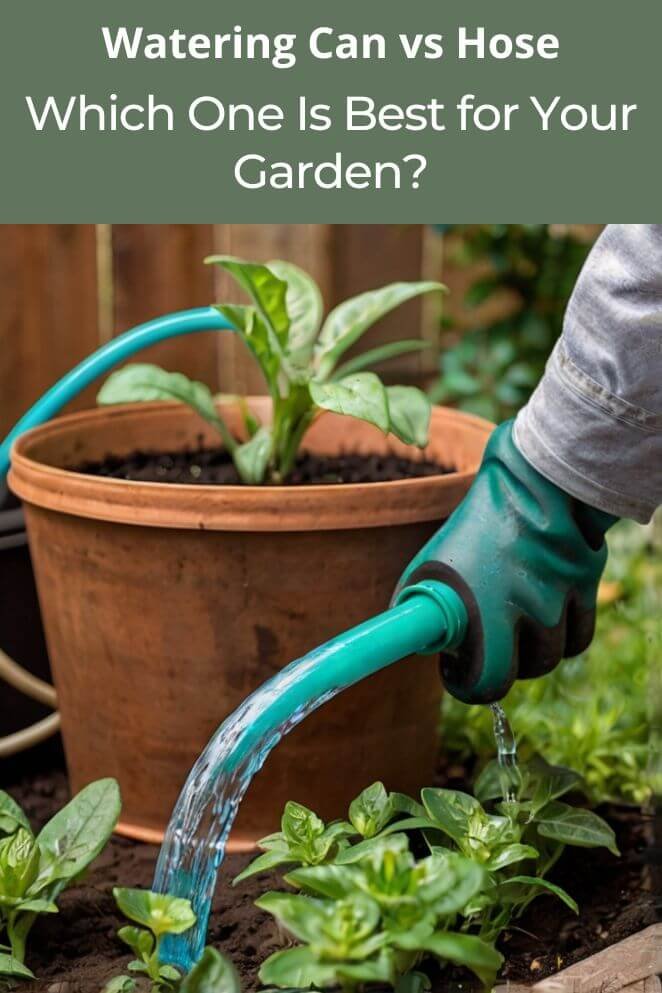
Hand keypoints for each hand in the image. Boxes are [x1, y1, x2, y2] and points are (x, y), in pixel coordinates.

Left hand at [395, 420, 616, 702]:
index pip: (486, 682)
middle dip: (500, 666)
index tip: (458, 672)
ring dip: (532, 651)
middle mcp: (529, 610)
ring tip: (514, 626)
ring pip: (552, 657)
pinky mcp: (587, 588)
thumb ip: (419, 600)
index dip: (468, 685)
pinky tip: (545, 618)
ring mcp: (561, 600)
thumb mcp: (434, 558)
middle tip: (486, 647)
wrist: (536, 476)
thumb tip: (408, 633)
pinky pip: (579, 638)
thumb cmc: (479, 518)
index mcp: (486, 606)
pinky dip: (563, 636)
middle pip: (521, 673)